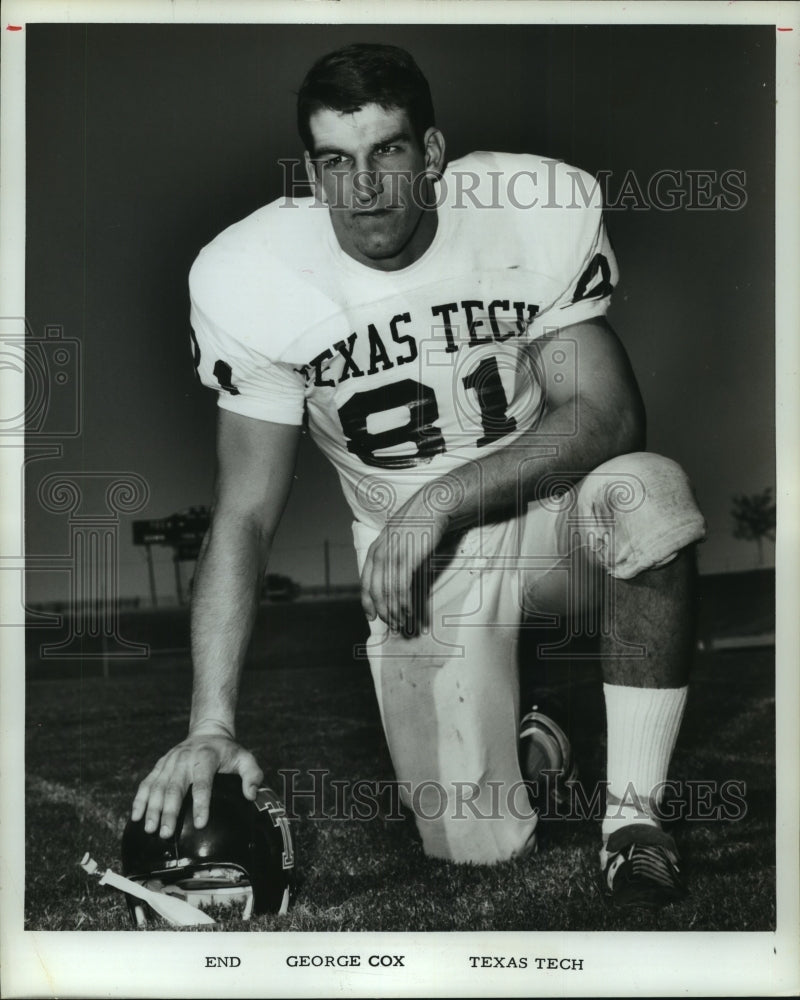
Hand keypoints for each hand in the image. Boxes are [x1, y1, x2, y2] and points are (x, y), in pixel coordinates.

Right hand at [130, 721, 263, 838]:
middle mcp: (185, 759)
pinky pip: (147, 783)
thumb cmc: (228, 752)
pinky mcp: (160, 765)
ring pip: (157, 786)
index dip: (202, 803)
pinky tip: (135, 816)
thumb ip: (253, 775)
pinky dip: (140, 799)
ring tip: (150, 829)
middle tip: (165, 833)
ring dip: (152, 808)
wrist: (208, 732)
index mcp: (207, 757)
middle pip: (175, 787)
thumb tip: (251, 795)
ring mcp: (170, 762)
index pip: (203, 782)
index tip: (201, 823)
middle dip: (168, 811)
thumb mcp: (245, 758)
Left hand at [360, 496, 446, 632]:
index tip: (371, 616)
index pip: (365, 581)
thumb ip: (394, 557)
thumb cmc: (419, 523)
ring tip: (404, 623)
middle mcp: (381, 553)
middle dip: (383, 611)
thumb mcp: (399, 539)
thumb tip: (398, 580)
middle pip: (375, 590)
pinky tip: (410, 612)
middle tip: (393, 624)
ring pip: (388, 592)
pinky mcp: (408, 558)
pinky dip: (405, 603)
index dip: (367, 601)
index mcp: (376, 549)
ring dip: (395, 611)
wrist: (434, 505)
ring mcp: (393, 556)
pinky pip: (402, 587)